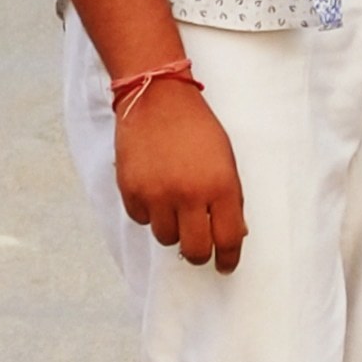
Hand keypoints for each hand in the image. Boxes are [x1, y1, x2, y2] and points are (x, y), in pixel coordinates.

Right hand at [114, 80, 247, 271]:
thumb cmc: (196, 127)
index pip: (227, 240)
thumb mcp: (225, 160)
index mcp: (220, 186)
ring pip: (165, 237)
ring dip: (171, 228)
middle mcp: (188, 194)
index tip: (224, 265)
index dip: (227, 259)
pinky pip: (141, 218)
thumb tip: (231, 235)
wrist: (156, 96)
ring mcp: (156, 193)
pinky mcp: (130, 189)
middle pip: (194, 250)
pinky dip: (148, 211)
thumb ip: (230, 199)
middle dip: (198, 253)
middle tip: (197, 248)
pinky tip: (153, 190)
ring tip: (173, 206)